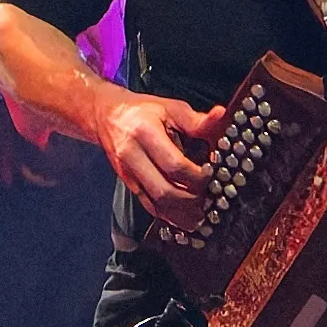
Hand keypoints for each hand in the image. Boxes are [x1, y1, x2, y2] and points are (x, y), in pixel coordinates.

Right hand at [96, 90, 221, 214]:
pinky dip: (169, 215)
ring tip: (203, 215)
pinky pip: (148, 205)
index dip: (197, 176)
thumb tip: (221, 116)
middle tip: (211, 198)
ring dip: (181, 213)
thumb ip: (196, 119)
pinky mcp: (128, 183)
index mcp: (144, 133)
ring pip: (155, 203)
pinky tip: (184, 218)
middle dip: (191, 200)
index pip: (174, 164)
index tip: (215, 176)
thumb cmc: (140, 110)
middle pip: (163, 190)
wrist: (106, 117)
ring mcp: (128, 173)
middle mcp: (132, 155)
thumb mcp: (170, 108)